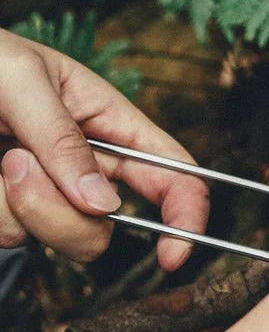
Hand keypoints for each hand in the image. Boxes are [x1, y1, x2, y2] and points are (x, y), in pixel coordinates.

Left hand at [0, 29, 208, 268]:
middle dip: (64, 213)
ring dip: (17, 207)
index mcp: (106, 120)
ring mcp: (44, 194)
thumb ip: (64, 139)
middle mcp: (84, 165)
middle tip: (12, 166)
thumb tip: (104, 205)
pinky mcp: (7, 214)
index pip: (173, 172)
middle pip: (109, 222)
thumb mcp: (19, 78)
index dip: (187, 214)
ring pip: (59, 238)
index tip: (173, 253)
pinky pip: (11, 238)